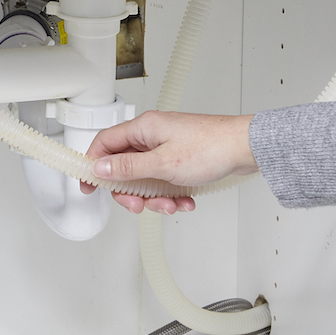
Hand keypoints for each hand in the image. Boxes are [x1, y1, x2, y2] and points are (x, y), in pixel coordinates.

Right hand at [81, 111, 257, 213]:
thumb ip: (128, 167)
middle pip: (124, 167)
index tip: (88, 186)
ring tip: (171, 205)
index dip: (92, 165)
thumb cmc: (212, 147)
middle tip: (138, 205)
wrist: (247, 148)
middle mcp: (152, 136)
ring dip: (154, 197)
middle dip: (131, 192)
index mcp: (143, 128)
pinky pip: (164, 181)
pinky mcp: (180, 159)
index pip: (104, 144)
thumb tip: (100, 169)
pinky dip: (171, 195)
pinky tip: (185, 201)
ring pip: (145, 178)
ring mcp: (166, 148)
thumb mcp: (163, 164)